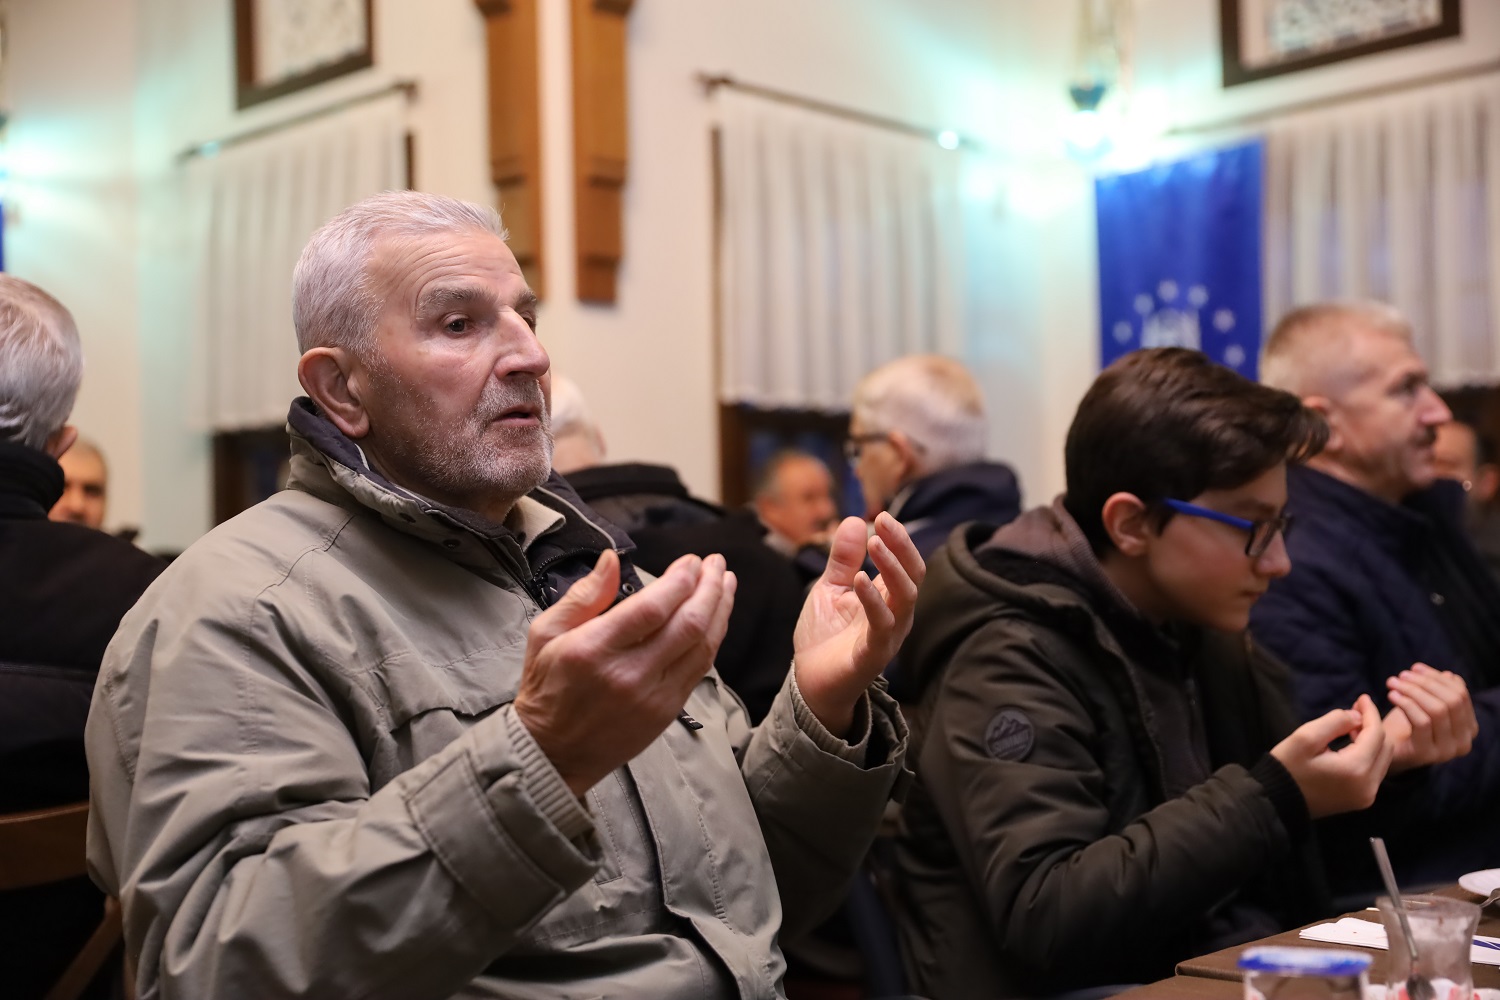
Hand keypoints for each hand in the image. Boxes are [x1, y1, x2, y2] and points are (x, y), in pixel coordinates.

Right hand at [513, 550, 735, 796]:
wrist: (552, 753)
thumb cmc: (546, 688)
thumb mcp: (546, 633)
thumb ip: (583, 595)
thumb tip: (611, 559)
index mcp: (593, 650)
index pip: (651, 609)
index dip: (679, 580)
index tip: (692, 561)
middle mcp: (628, 674)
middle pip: (687, 624)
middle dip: (709, 588)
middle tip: (716, 563)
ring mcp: (652, 697)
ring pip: (701, 647)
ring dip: (719, 611)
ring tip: (726, 583)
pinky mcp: (666, 712)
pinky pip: (699, 669)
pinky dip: (713, 639)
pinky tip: (716, 619)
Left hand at [792, 512, 925, 737]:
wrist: (810, 682)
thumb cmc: (825, 636)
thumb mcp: (830, 589)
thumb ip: (843, 559)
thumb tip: (855, 521)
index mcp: (888, 598)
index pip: (906, 564)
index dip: (898, 539)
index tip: (882, 516)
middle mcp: (896, 615)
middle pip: (914, 576)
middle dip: (901, 546)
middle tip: (884, 523)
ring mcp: (888, 636)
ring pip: (906, 598)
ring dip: (892, 568)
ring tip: (874, 544)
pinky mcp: (873, 655)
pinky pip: (882, 625)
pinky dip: (873, 601)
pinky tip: (859, 580)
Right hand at [1271, 694, 1391, 817]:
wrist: (1277, 801)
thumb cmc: (1288, 767)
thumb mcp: (1305, 737)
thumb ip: (1335, 721)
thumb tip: (1357, 716)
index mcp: (1356, 769)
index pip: (1376, 734)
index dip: (1370, 712)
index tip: (1362, 697)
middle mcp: (1369, 786)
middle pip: (1386, 747)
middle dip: (1373, 725)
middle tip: (1355, 710)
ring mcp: (1367, 796)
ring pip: (1384, 759)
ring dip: (1373, 740)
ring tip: (1352, 727)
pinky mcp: (1362, 800)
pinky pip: (1376, 771)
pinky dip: (1370, 754)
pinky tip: (1352, 745)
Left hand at [1384, 663, 1476, 772]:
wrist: (1383, 752)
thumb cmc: (1405, 726)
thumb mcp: (1424, 705)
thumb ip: (1440, 692)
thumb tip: (1450, 676)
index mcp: (1469, 727)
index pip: (1460, 695)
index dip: (1438, 678)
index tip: (1415, 667)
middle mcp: (1464, 742)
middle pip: (1451, 701)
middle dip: (1425, 683)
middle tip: (1402, 675)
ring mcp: (1447, 751)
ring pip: (1437, 710)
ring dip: (1413, 691)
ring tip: (1393, 682)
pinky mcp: (1427, 754)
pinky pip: (1422, 722)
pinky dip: (1406, 704)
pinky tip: (1391, 695)